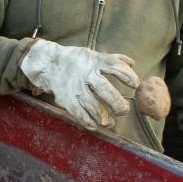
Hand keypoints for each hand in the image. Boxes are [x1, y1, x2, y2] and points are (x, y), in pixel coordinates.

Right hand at [19, 39, 138, 129]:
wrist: (48, 64)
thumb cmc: (75, 60)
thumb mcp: (93, 55)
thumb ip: (113, 59)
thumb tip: (133, 63)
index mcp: (95, 61)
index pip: (115, 67)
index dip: (127, 76)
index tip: (135, 85)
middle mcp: (86, 74)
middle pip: (104, 89)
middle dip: (116, 102)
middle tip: (123, 110)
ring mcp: (75, 87)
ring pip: (92, 104)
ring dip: (103, 116)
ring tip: (110, 123)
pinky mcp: (66, 99)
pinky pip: (78, 113)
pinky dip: (88, 122)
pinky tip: (95, 126)